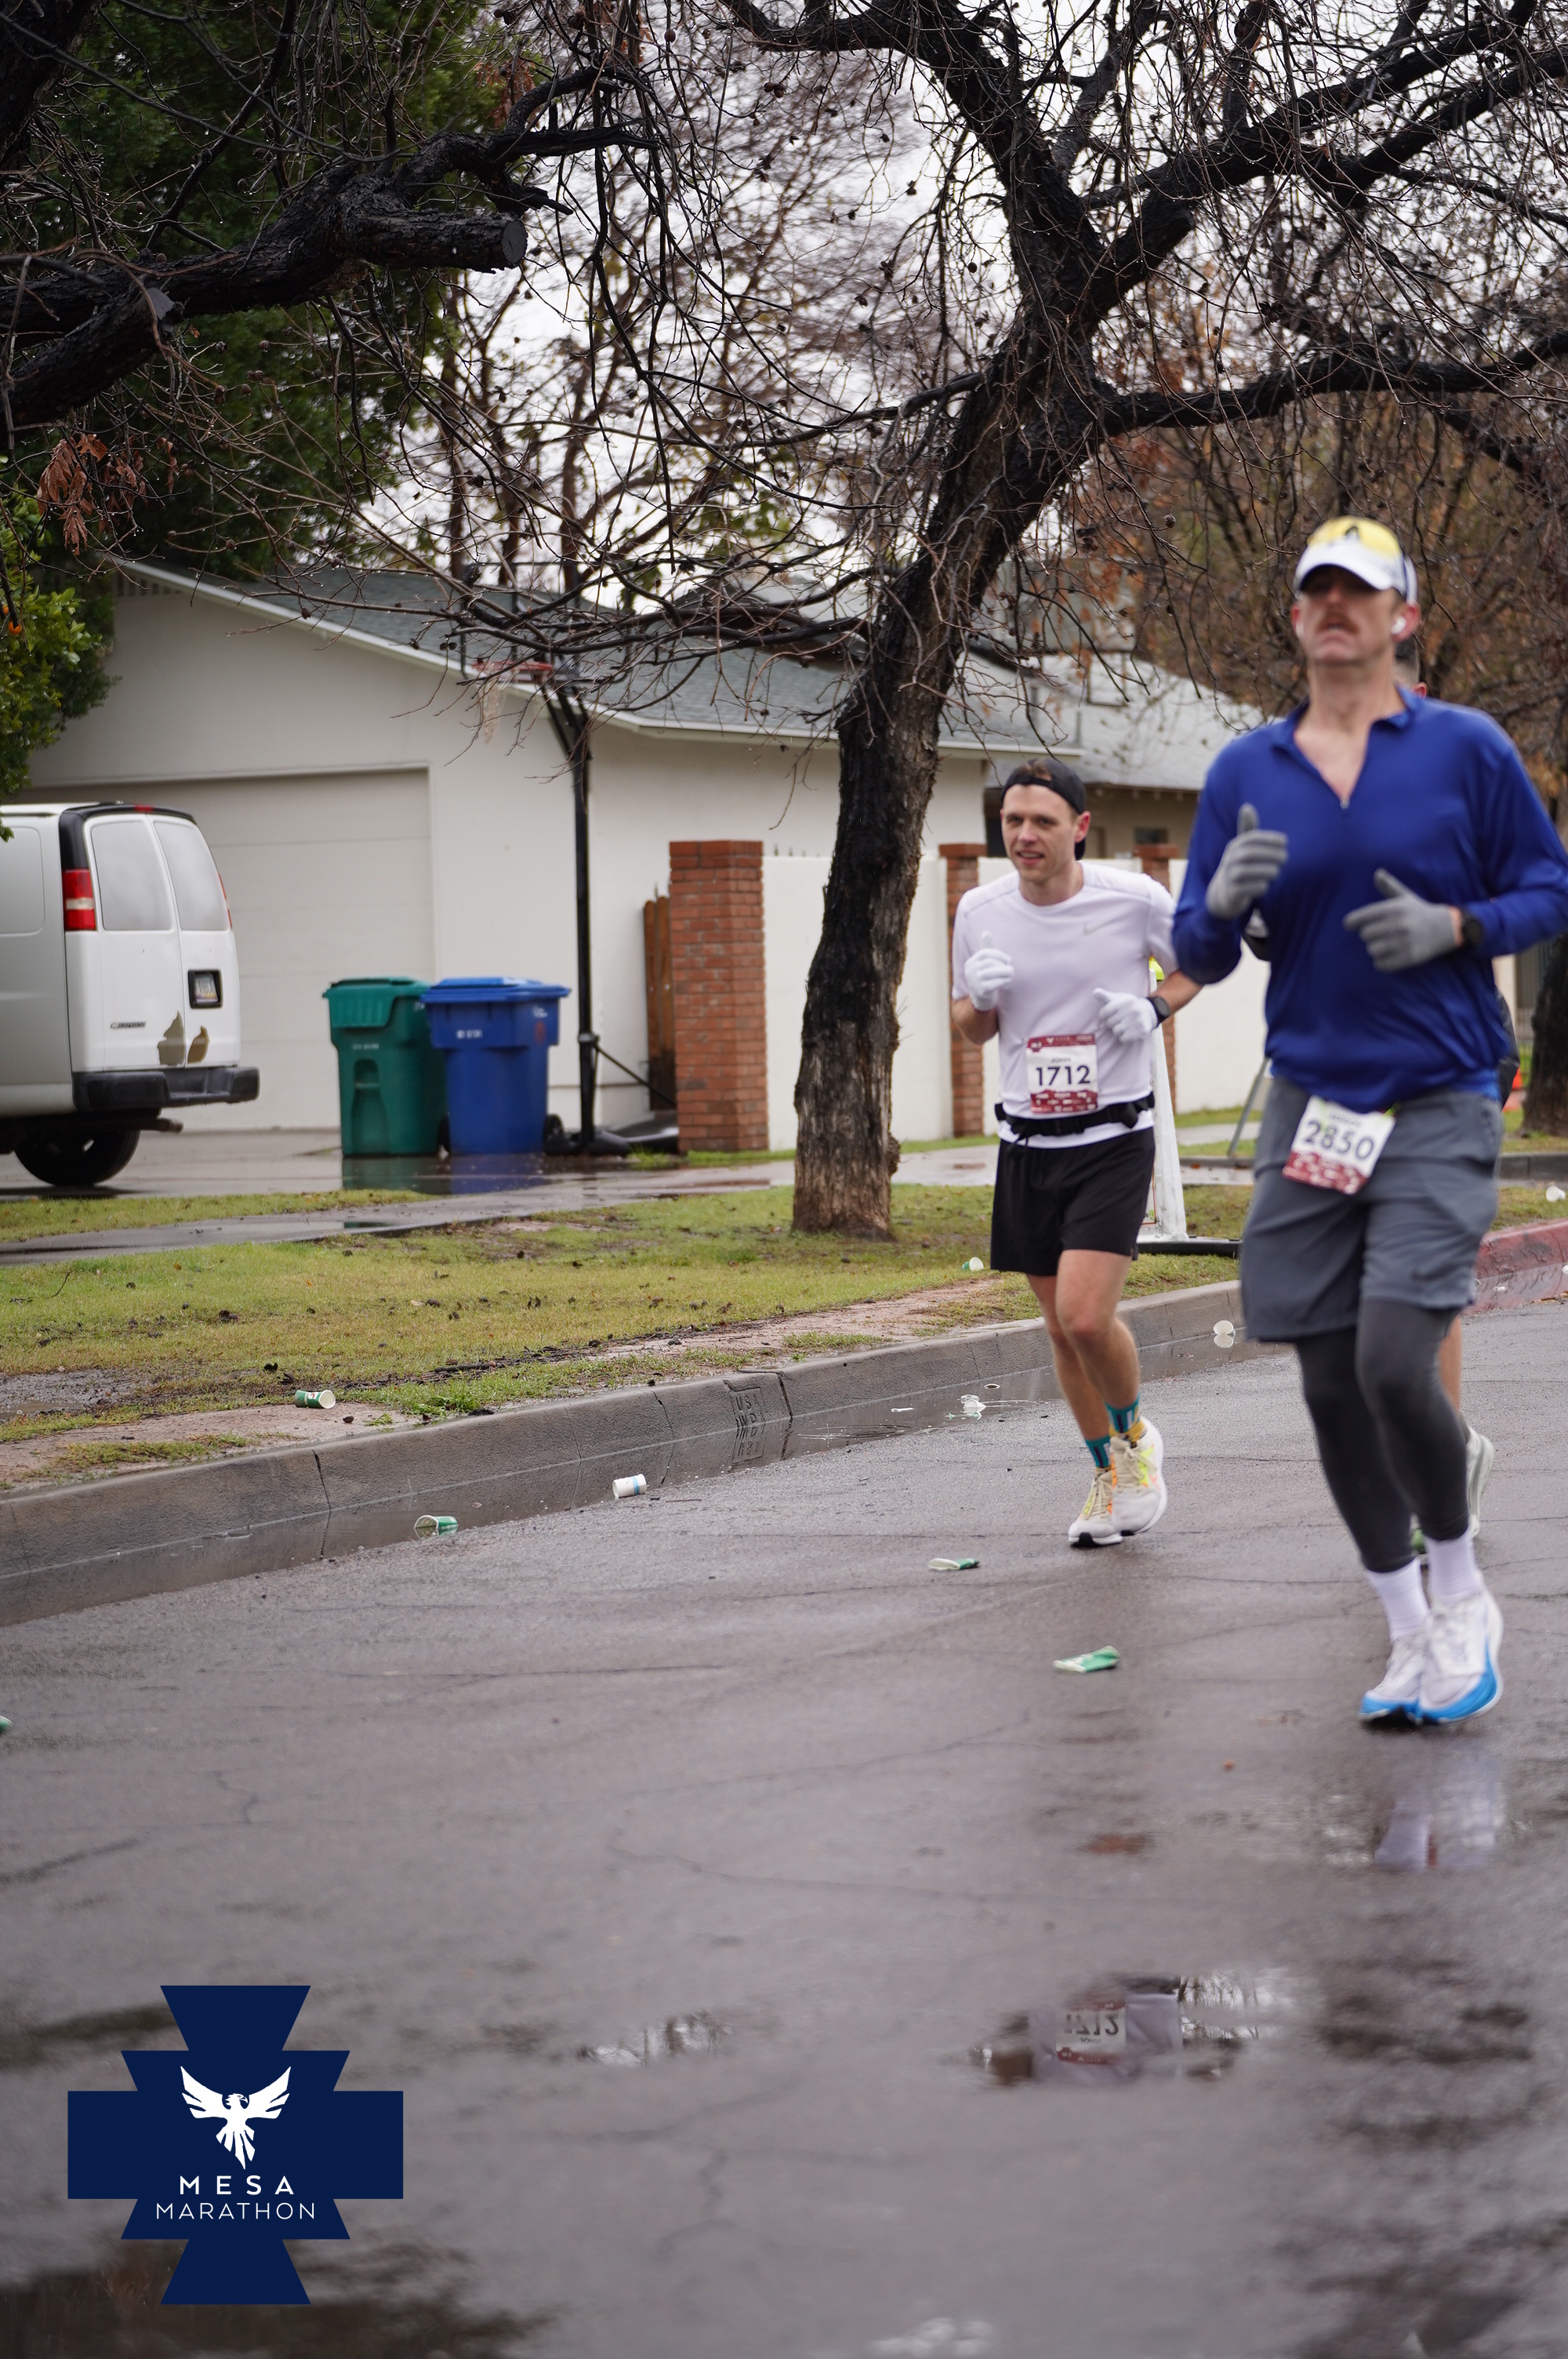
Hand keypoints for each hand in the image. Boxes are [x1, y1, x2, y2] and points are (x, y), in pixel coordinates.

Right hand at [962, 930, 1013, 1011]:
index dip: (1000, 955)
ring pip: (993, 972)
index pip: (987, 953)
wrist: (982, 999)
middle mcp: (970, 971)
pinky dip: (1004, 981)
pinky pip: (995, 983)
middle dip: (1003, 964)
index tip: (1008, 960)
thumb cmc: (985, 977)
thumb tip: (986, 932)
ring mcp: (974, 981)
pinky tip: (1007, 981)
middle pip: (990, 962)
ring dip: (1006, 972)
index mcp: (971, 962)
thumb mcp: (985, 963)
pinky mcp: (981, 991)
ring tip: (1011, 974)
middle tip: (1010, 969)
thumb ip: (986, 948)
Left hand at [1093, 987, 1158, 1044]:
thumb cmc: (1128, 1006)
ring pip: (1116, 1032)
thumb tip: (1095, 992)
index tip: (1109, 1014)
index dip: (1103, 1015)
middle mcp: (1133, 1010)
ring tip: (1124, 1025)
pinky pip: (1123, 1039)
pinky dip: (1124, 1037)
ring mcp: (1138, 1021)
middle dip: (1112, 1023)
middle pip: (1109, 1023)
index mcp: (1126, 1000)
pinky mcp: (1141, 1031)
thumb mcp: (1118, 998)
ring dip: (1118, 1030)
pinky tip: (1129, 1031)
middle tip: (1119, 1019)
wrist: (1148, 1012)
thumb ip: (1105, 996)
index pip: (1104, 1012)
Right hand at [1206, 802, 1288, 919]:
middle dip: (1270, 854)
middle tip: (1285, 858)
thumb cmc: (1239, 865)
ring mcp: (1229, 876)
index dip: (1269, 838)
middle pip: (1250, 854)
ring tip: (1277, 872)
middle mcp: (1229, 860)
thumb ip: (1248, 829)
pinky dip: (1259, 887)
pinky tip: (1266, 885)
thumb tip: (1247, 806)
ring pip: (1247, 872)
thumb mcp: (1241, 847)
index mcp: (1234, 846)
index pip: (1252, 838)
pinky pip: (1246, 889)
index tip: (1285, 841)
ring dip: (1266, 871)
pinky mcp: (1231, 893)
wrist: (1224, 893)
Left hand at [1343, 870, 1460, 972]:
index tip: (1349, 925)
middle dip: (1369, 936)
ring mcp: (1405, 941)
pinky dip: (1381, 962)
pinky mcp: (1409, 957)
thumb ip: (1389, 886)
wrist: (1445, 928)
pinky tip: (1388, 956)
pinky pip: (1382, 964)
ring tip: (1384, 945)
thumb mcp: (1405, 896)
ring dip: (1375, 949)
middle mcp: (1399, 924)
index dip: (1352, 922)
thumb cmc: (1419, 912)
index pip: (1363, 916)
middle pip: (1365, 935)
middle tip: (1378, 934)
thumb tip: (1377, 873)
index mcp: (1395, 908)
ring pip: (1372, 950)